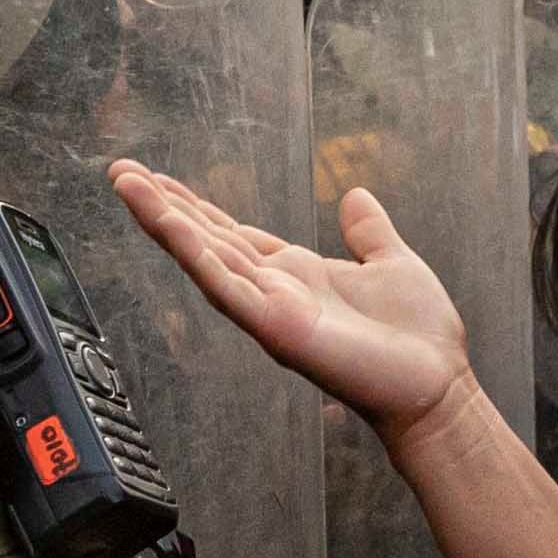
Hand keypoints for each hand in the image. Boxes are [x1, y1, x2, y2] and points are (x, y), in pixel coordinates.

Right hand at [116, 162, 476, 455]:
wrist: (437, 387)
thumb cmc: (418, 337)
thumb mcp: (392, 262)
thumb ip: (368, 232)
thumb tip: (356, 195)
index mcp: (296, 274)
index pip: (232, 233)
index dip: (195, 207)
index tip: (159, 179)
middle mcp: (273, 292)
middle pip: (206, 240)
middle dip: (162, 206)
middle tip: (121, 171)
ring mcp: (269, 310)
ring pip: (204, 258)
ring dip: (163, 221)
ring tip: (127, 184)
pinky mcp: (275, 328)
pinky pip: (226, 285)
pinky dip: (196, 253)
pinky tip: (168, 223)